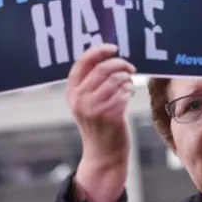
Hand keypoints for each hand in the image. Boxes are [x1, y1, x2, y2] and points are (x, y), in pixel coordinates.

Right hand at [66, 43, 135, 201]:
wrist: (103, 154)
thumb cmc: (99, 125)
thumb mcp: (87, 103)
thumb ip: (92, 83)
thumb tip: (109, 57)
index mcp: (71, 92)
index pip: (81, 63)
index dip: (98, 51)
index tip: (113, 47)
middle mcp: (79, 99)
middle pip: (102, 69)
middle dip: (119, 64)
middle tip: (130, 66)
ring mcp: (93, 108)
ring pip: (115, 79)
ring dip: (126, 78)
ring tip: (128, 84)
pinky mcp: (109, 115)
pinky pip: (124, 93)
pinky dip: (129, 90)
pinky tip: (128, 95)